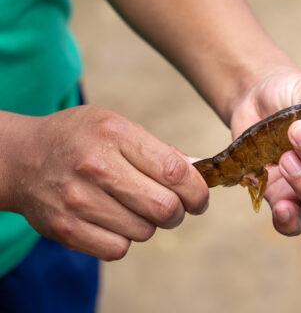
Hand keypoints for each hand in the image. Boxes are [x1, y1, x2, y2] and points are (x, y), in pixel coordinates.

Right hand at [1, 105, 207, 259]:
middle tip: (172, 207)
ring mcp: (78, 199)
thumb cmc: (82, 139)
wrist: (22, 158)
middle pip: (164, 208)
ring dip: (148, 225)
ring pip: (144, 232)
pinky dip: (124, 240)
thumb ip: (161, 151)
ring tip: (133, 207)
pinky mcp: (65, 229)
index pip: (175, 172)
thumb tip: (201, 171)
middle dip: (178, 212)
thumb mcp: (120, 127)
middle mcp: (97, 166)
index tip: (199, 198)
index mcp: (117, 134)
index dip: (197, 191)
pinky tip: (114, 221)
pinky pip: (117, 250)